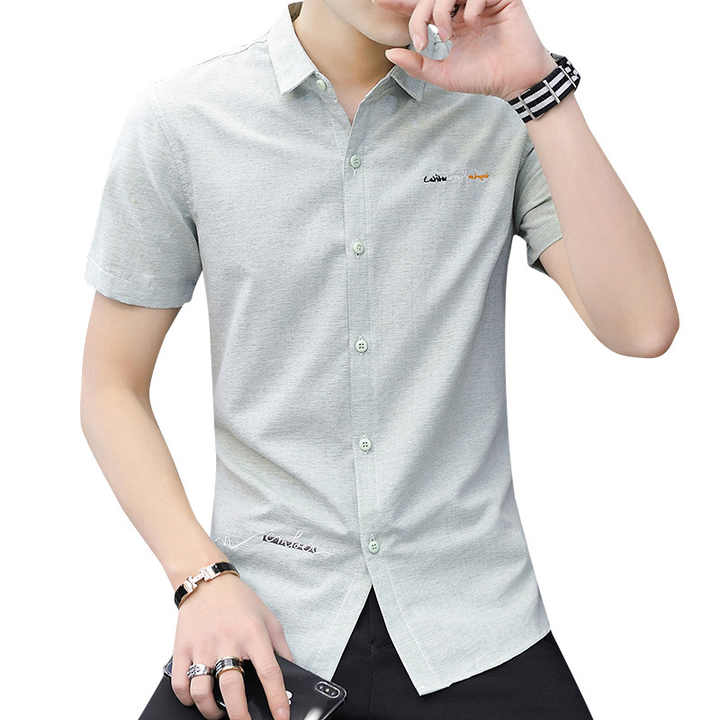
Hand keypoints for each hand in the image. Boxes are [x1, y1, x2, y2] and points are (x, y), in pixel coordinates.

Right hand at [171, 573, 293, 719]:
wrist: (207, 582)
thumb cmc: (239, 601)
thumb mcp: (269, 619)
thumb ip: (281, 648)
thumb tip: (291, 674)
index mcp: (253, 634)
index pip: (269, 673)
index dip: (277, 700)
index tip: (281, 718)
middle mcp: (227, 641)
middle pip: (233, 689)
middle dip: (240, 715)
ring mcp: (202, 647)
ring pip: (202, 692)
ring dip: (211, 711)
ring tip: (220, 713)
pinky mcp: (182, 649)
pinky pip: (181, 684)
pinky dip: (187, 699)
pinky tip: (197, 698)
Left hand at [377, 0, 557, 99]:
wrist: (514, 81)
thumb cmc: (481, 77)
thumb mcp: (442, 75)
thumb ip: (416, 66)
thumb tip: (389, 53)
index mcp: (449, 23)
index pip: (421, 8)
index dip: (401, 4)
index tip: (378, 2)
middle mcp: (463, 9)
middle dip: (421, 15)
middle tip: (423, 40)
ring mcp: (481, 2)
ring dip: (441, 9)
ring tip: (447, 34)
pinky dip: (470, 3)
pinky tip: (473, 21)